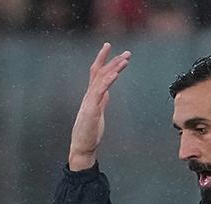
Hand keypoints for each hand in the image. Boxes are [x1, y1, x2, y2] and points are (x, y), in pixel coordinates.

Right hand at [69, 43, 130, 170]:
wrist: (82, 146)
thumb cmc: (89, 132)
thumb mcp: (97, 113)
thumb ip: (101, 101)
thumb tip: (107, 93)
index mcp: (92, 96)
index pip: (97, 73)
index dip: (104, 60)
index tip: (112, 49)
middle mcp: (90, 96)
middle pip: (101, 73)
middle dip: (114, 61)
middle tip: (127, 53)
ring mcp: (90, 102)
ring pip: (101, 80)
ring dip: (114, 68)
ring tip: (125, 60)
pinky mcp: (91, 110)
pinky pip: (100, 92)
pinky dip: (107, 82)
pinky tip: (115, 75)